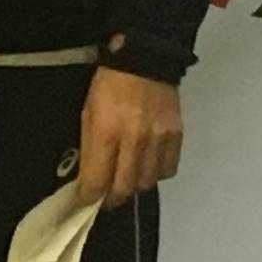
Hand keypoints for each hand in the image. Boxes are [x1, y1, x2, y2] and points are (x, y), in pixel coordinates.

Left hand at [73, 65, 181, 210]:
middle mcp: (133, 140)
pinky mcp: (176, 136)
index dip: (89, 197)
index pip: (97, 180)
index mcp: (106, 132)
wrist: (144, 60)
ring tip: (127, 178)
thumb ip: (89, 148)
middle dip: (111, 198)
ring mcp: (157, 139)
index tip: (85, 200)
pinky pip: (168, 170)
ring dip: (134, 185)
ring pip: (146, 183)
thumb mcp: (88, 113)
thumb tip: (89, 178)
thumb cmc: (109, 85)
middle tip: (106, 197)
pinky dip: (156, 173)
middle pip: (123, 188)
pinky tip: (148, 165)